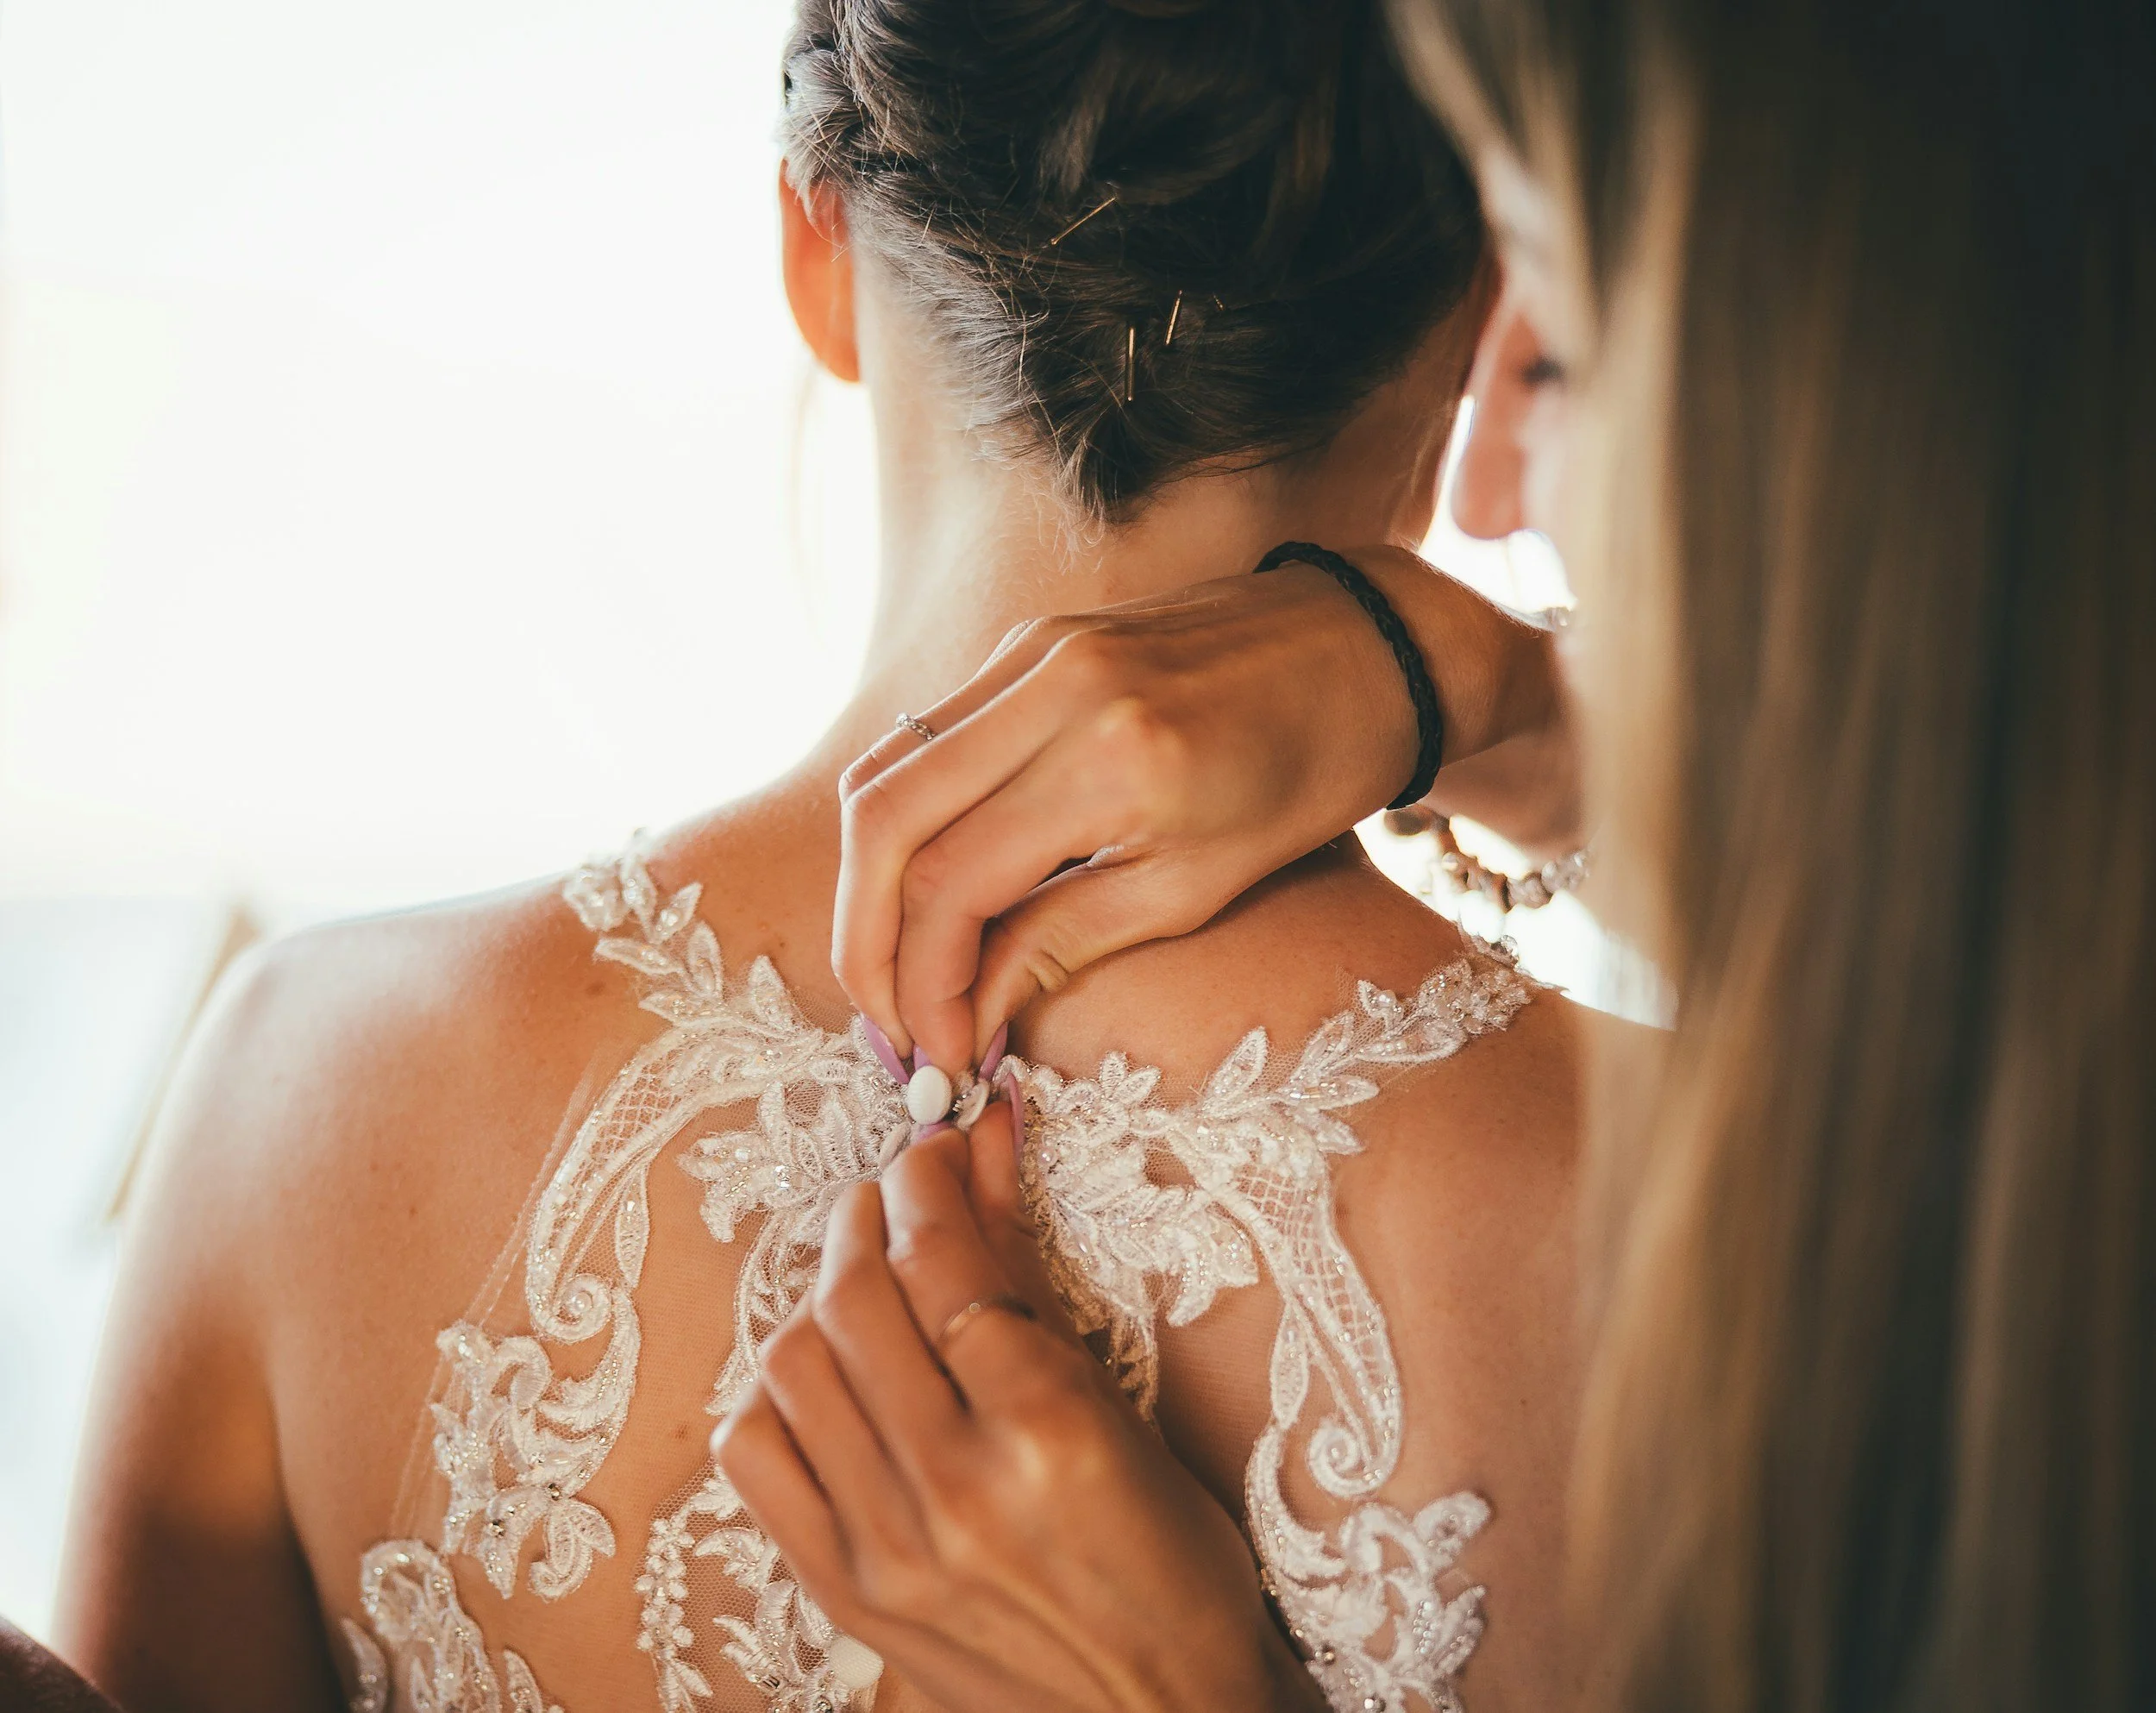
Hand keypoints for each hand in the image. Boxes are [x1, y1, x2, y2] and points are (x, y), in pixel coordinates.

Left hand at [713, 1091, 1325, 1712]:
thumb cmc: (1170, 1566)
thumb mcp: (1118, 1406)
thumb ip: (1026, 1270)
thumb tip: (984, 1140)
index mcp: (1050, 1431)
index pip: (943, 1261)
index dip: (924, 1183)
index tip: (930, 1154)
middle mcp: (958, 1487)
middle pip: (855, 1300)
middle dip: (864, 1217)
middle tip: (888, 1198)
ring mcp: (887, 1546)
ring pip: (793, 1366)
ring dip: (816, 1294)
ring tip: (857, 1277)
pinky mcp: (843, 1591)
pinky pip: (757, 1455)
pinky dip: (774, 1393)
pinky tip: (821, 1376)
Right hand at [833, 545, 1571, 1069]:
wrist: (1369, 644)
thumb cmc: (1311, 775)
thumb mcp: (1198, 886)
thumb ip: (1061, 943)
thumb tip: (962, 1019)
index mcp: (1112, 758)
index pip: (954, 881)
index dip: (923, 983)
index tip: (932, 1056)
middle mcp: (1054, 687)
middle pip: (886, 820)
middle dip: (864, 938)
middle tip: (889, 1024)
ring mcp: (1033, 650)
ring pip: (885, 772)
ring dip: (871, 882)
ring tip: (896, 971)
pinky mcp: (1030, 640)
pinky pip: (926, 736)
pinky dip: (907, 822)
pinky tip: (928, 890)